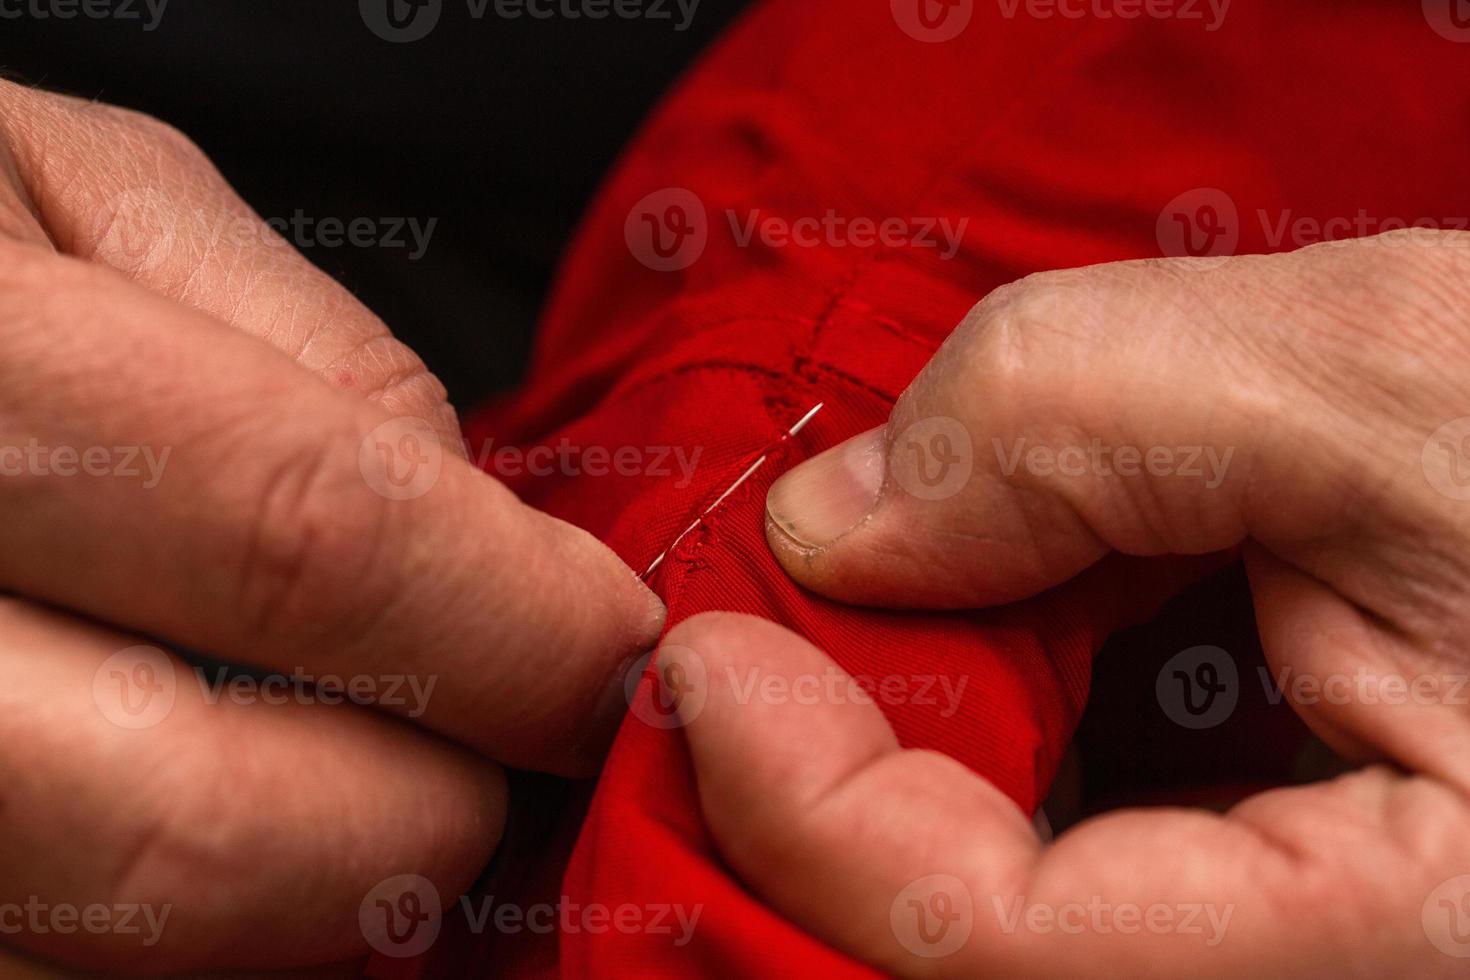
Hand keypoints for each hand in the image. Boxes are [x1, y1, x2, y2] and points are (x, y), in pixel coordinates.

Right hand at [0, 83, 662, 974]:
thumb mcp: (82, 193)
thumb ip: (305, 350)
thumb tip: (473, 527)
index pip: (301, 537)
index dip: (508, 625)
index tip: (605, 654)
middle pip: (198, 824)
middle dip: (421, 823)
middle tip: (501, 765)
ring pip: (111, 954)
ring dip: (311, 909)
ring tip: (371, 794)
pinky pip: (45, 975)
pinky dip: (188, 951)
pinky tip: (240, 830)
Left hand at [667, 232, 1469, 975]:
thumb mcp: (1378, 379)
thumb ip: (1075, 417)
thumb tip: (835, 527)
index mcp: (1411, 949)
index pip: (995, 949)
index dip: (803, 806)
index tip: (704, 661)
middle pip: (992, 954)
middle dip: (843, 795)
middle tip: (767, 641)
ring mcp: (1328, 944)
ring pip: (1038, 917)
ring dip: (923, 769)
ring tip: (897, 622)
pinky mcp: (1308, 894)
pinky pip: (1110, 862)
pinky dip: (1016, 754)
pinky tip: (1016, 645)